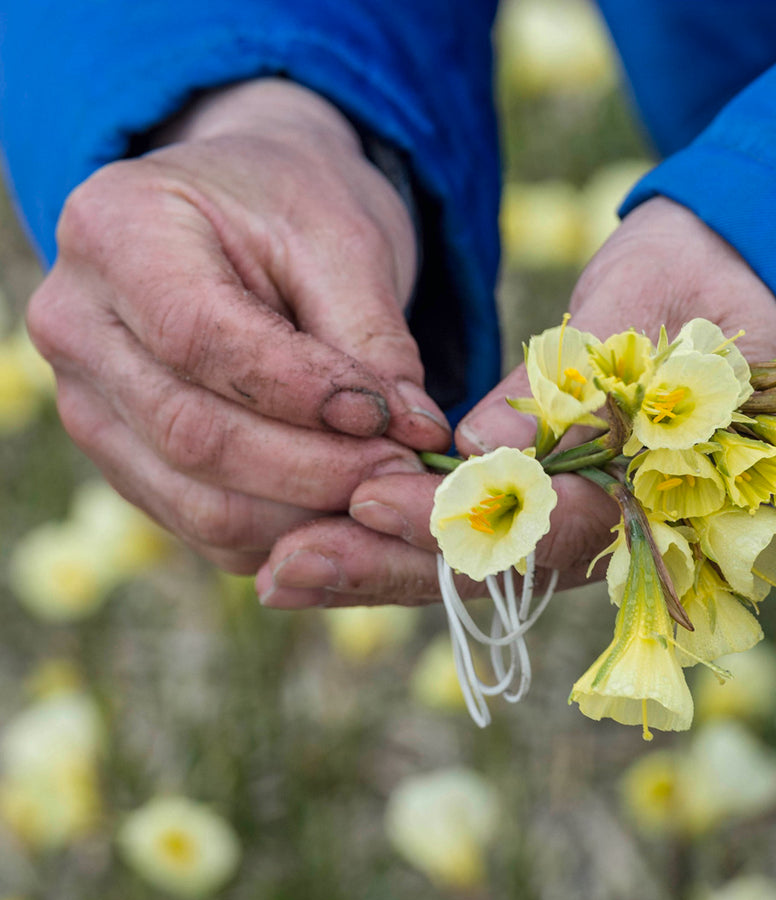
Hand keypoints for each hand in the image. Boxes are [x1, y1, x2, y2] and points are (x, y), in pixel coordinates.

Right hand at [26, 79, 450, 573]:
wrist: (240, 218)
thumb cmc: (289, 209)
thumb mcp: (343, 238)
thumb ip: (373, 336)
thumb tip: (415, 434)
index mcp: (116, 234)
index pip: (201, 339)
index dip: (306, 394)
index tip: (394, 418)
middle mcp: (78, 327)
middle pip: (194, 435)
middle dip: (317, 468)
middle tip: (404, 472)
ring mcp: (90, 406)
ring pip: (198, 500)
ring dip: (306, 514)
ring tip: (383, 489)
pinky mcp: (126, 462)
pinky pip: (204, 528)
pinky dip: (284, 532)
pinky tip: (345, 508)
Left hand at [256, 198, 775, 606]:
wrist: (725, 285)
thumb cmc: (696, 290)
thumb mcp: (642, 322)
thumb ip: (568, 391)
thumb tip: (476, 444)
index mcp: (652, 495)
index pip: (546, 529)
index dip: (457, 523)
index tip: (371, 500)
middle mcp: (608, 531)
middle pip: (492, 570)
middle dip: (389, 568)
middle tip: (290, 566)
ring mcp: (571, 528)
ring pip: (468, 566)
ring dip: (374, 569)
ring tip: (280, 570)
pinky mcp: (537, 511)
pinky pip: (464, 541)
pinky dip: (391, 545)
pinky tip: (317, 549)